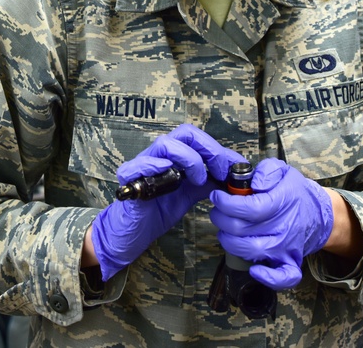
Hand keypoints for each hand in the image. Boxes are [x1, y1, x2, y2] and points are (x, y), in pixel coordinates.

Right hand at [89, 124, 244, 280]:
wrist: (136, 230)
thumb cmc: (161, 208)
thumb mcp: (192, 194)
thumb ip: (209, 182)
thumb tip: (233, 175)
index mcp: (174, 155)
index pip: (197, 137)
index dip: (217, 149)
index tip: (232, 169)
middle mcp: (159, 154)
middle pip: (183, 133)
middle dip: (207, 148)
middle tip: (219, 170)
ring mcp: (143, 164)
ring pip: (164, 144)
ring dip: (188, 158)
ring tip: (198, 180)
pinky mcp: (130, 181)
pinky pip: (138, 165)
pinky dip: (153, 165)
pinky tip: (168, 172)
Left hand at [209, 158, 333, 290]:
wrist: (318, 213)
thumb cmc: (293, 191)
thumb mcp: (281, 170)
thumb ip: (266, 172)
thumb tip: (255, 184)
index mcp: (281, 203)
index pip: (250, 208)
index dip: (227, 204)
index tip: (216, 196)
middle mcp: (284, 228)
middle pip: (244, 231)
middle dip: (222, 220)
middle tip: (217, 212)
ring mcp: (287, 248)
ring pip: (252, 252)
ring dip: (230, 243)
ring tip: (225, 231)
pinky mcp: (290, 262)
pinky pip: (283, 278)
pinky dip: (268, 278)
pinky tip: (254, 269)